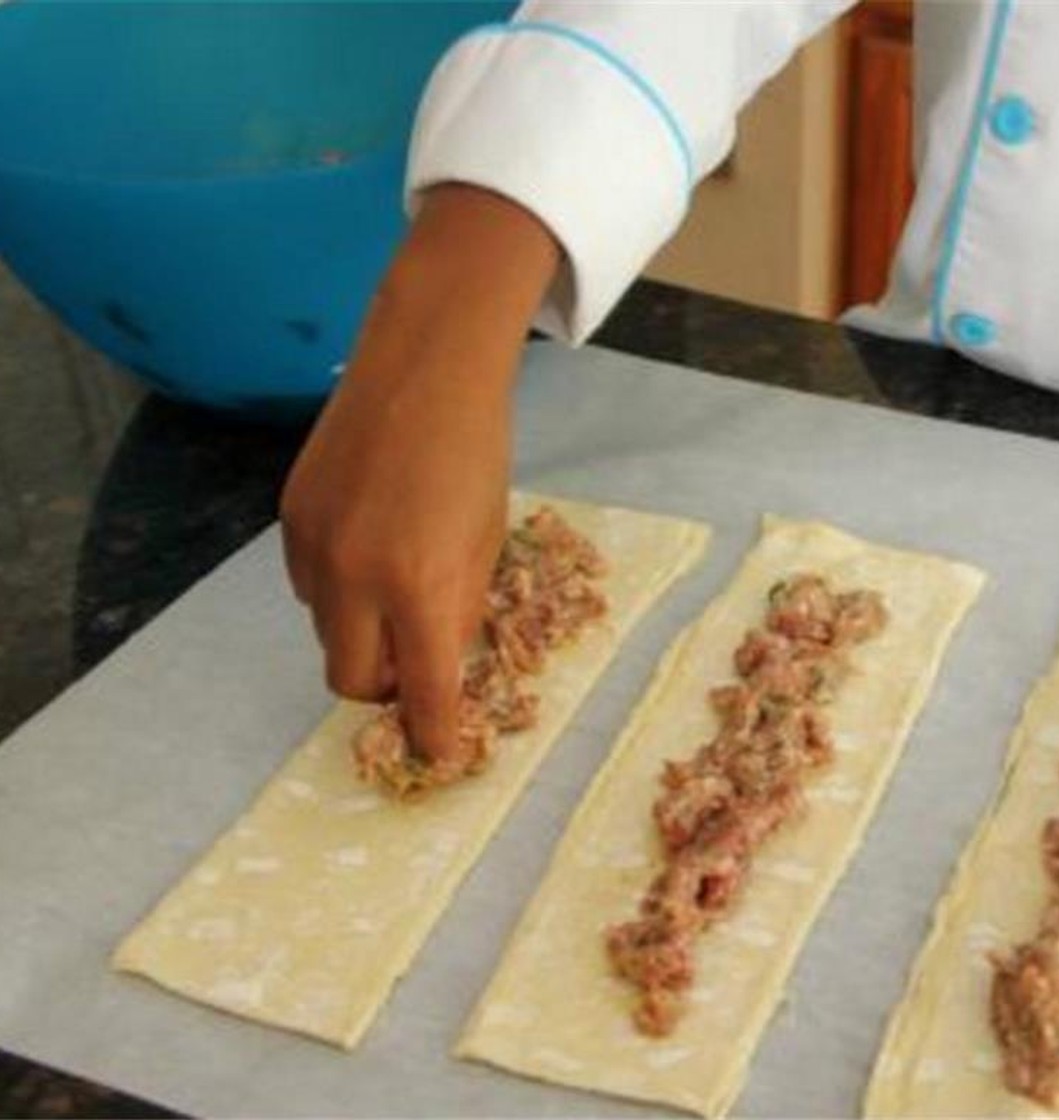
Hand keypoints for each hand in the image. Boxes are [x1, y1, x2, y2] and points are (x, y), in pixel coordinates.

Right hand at [280, 185, 559, 761]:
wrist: (424, 367)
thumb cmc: (477, 454)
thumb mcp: (488, 542)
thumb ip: (458, 610)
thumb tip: (438, 664)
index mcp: (422, 588)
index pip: (423, 693)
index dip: (433, 733)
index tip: (438, 751)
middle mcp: (356, 579)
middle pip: (349, 681)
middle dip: (382, 690)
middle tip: (412, 669)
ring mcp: (312, 549)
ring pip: (325, 633)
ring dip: (359, 635)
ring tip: (393, 586)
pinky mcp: (288, 520)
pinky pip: (305, 586)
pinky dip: (335, 589)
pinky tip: (365, 545)